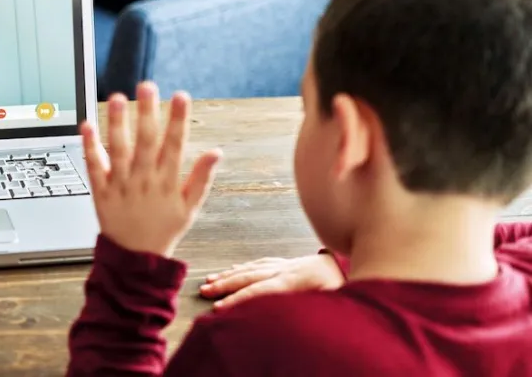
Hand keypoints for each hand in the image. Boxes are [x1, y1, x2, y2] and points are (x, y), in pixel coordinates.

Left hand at [80, 82, 221, 257]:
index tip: (182, 96)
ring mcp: (121, 186)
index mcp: (167, 182)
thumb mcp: (190, 208)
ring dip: (117, 123)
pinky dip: (90, 146)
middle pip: (146, 142)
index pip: (175, 146)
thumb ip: (202, 178)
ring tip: (116, 99)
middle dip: (148, 112)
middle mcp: (144, 181)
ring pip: (119, 150)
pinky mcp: (101, 192)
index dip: (179, 120)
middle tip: (147, 87)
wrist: (135, 259)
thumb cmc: (163, 230)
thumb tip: (217, 152)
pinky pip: (94, 167)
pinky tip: (86, 125)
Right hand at [199, 254, 344, 310]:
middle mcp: (291, 268)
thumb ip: (308, 306)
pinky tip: (232, 270)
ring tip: (210, 281)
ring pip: (254, 267)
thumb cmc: (353, 289)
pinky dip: (243, 267)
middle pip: (252, 276)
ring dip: (230, 274)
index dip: (239, 300)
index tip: (219, 309)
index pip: (262, 291)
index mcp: (300, 279)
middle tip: (204, 291)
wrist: (372, 261)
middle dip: (226, 284)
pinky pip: (262, 262)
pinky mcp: (293, 262)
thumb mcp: (335, 301)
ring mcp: (291, 262)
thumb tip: (281, 314)